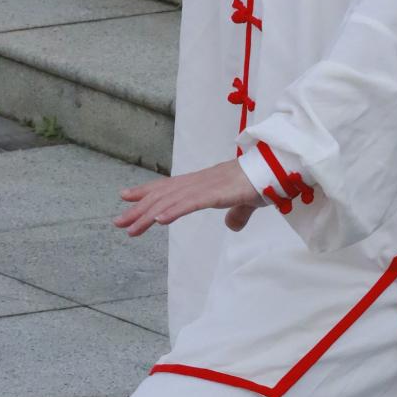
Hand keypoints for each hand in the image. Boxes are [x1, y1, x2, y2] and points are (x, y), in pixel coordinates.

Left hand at [116, 159, 263, 236]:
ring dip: (149, 215)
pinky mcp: (218, 193)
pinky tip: (159, 220)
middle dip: (139, 209)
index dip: (147, 191)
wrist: (278, 168)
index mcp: (204, 182)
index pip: (169, 187)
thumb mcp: (245, 201)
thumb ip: (237, 213)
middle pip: (164, 195)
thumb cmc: (262, 180)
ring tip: (131, 228)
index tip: (126, 197)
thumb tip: (232, 225)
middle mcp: (200, 182)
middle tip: (118, 222)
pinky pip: (191, 203)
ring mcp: (208, 186)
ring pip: (172, 201)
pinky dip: (173, 211)